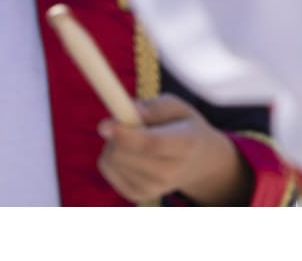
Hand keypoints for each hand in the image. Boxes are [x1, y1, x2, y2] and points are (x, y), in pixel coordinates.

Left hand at [97, 94, 247, 204]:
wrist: (197, 163)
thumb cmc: (184, 126)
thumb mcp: (178, 108)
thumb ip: (154, 107)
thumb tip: (125, 112)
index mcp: (185, 145)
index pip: (152, 144)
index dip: (126, 135)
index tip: (104, 124)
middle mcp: (169, 172)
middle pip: (126, 154)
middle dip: (116, 133)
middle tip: (127, 120)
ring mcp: (152, 188)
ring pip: (112, 160)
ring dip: (113, 142)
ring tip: (133, 136)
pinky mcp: (136, 195)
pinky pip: (107, 168)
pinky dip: (110, 154)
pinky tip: (128, 150)